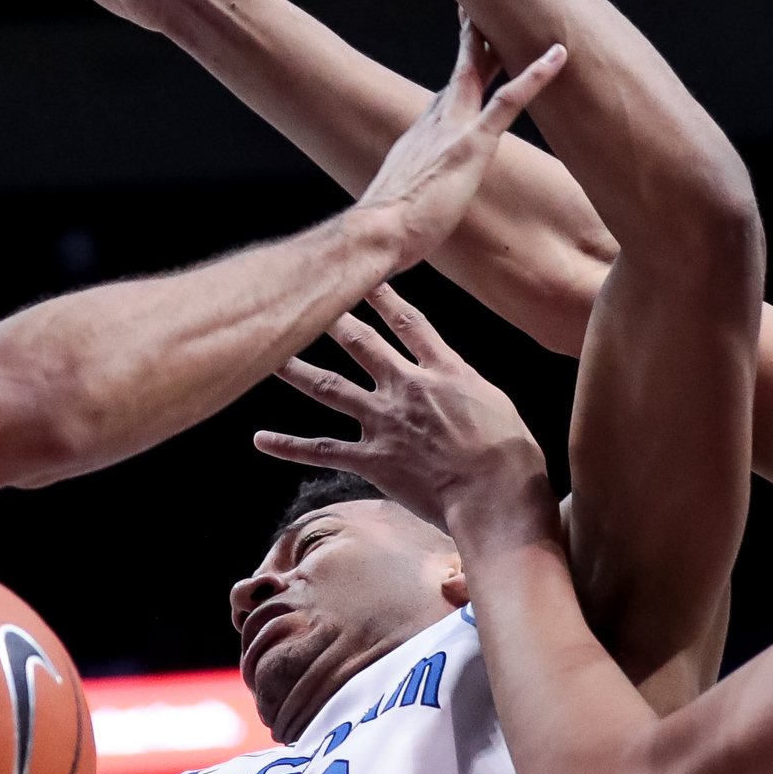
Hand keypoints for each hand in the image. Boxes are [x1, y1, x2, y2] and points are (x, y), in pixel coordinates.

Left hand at [254, 282, 555, 550]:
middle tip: (308, 297)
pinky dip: (288, 446)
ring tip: (270, 354)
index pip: (410, 323)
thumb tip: (458, 383)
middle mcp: (408, 388)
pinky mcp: (371, 459)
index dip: (386, 298)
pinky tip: (260, 438)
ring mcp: (385, 423)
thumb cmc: (512, 458)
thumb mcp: (499, 406)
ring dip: (296, 370)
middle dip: (334, 318)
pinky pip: (321, 451)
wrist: (496, 496)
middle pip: (361, 343)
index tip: (368, 278)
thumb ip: (468, 388)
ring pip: (330, 388)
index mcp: (445, 372)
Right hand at [352, 16, 566, 268]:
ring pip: (481, 73)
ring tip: (518, 14)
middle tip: (478, 8)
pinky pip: (509, 100)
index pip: (446, 96)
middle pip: (461, 72)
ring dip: (498, 43)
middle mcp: (434, 123)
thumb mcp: (400, 209)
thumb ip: (409, 200)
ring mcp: (454, 129)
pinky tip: (557, 55)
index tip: (465, 52)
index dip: (459, 72)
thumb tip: (407, 214)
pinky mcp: (472, 143)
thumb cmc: (384, 233)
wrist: (377, 232)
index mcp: (420, 138)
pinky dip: (535, 75)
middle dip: (472, 40)